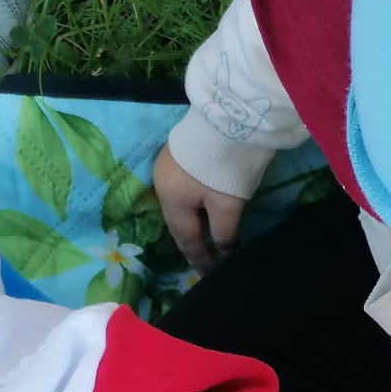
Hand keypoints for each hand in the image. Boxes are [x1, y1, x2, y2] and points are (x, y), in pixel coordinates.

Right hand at [153, 143, 246, 274]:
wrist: (227, 116)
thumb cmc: (224, 167)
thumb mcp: (226, 206)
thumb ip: (223, 234)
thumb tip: (224, 254)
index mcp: (170, 199)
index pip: (185, 238)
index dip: (199, 258)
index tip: (209, 275)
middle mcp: (163, 183)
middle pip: (179, 222)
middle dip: (192, 243)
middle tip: (205, 263)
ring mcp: (169, 166)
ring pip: (181, 206)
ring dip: (193, 224)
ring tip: (205, 241)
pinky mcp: (181, 154)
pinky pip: (184, 190)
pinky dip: (194, 206)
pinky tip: (202, 212)